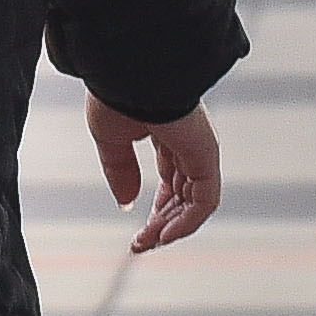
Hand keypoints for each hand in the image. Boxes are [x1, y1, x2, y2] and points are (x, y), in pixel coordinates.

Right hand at [88, 100, 221, 253]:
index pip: (170, 181)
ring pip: (194, 202)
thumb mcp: (110, 139)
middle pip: (182, 195)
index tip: (136, 232)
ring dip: (172, 228)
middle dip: (162, 223)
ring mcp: (199, 149)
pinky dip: (188, 221)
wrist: (129, 71)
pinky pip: (205, 199)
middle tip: (141, 244)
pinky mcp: (205, 154)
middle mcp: (187, 143)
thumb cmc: (116, 92)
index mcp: (167, 134)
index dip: (155, 209)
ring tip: (149, 243)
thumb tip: (127, 202)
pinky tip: (165, 235)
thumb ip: (121, 171)